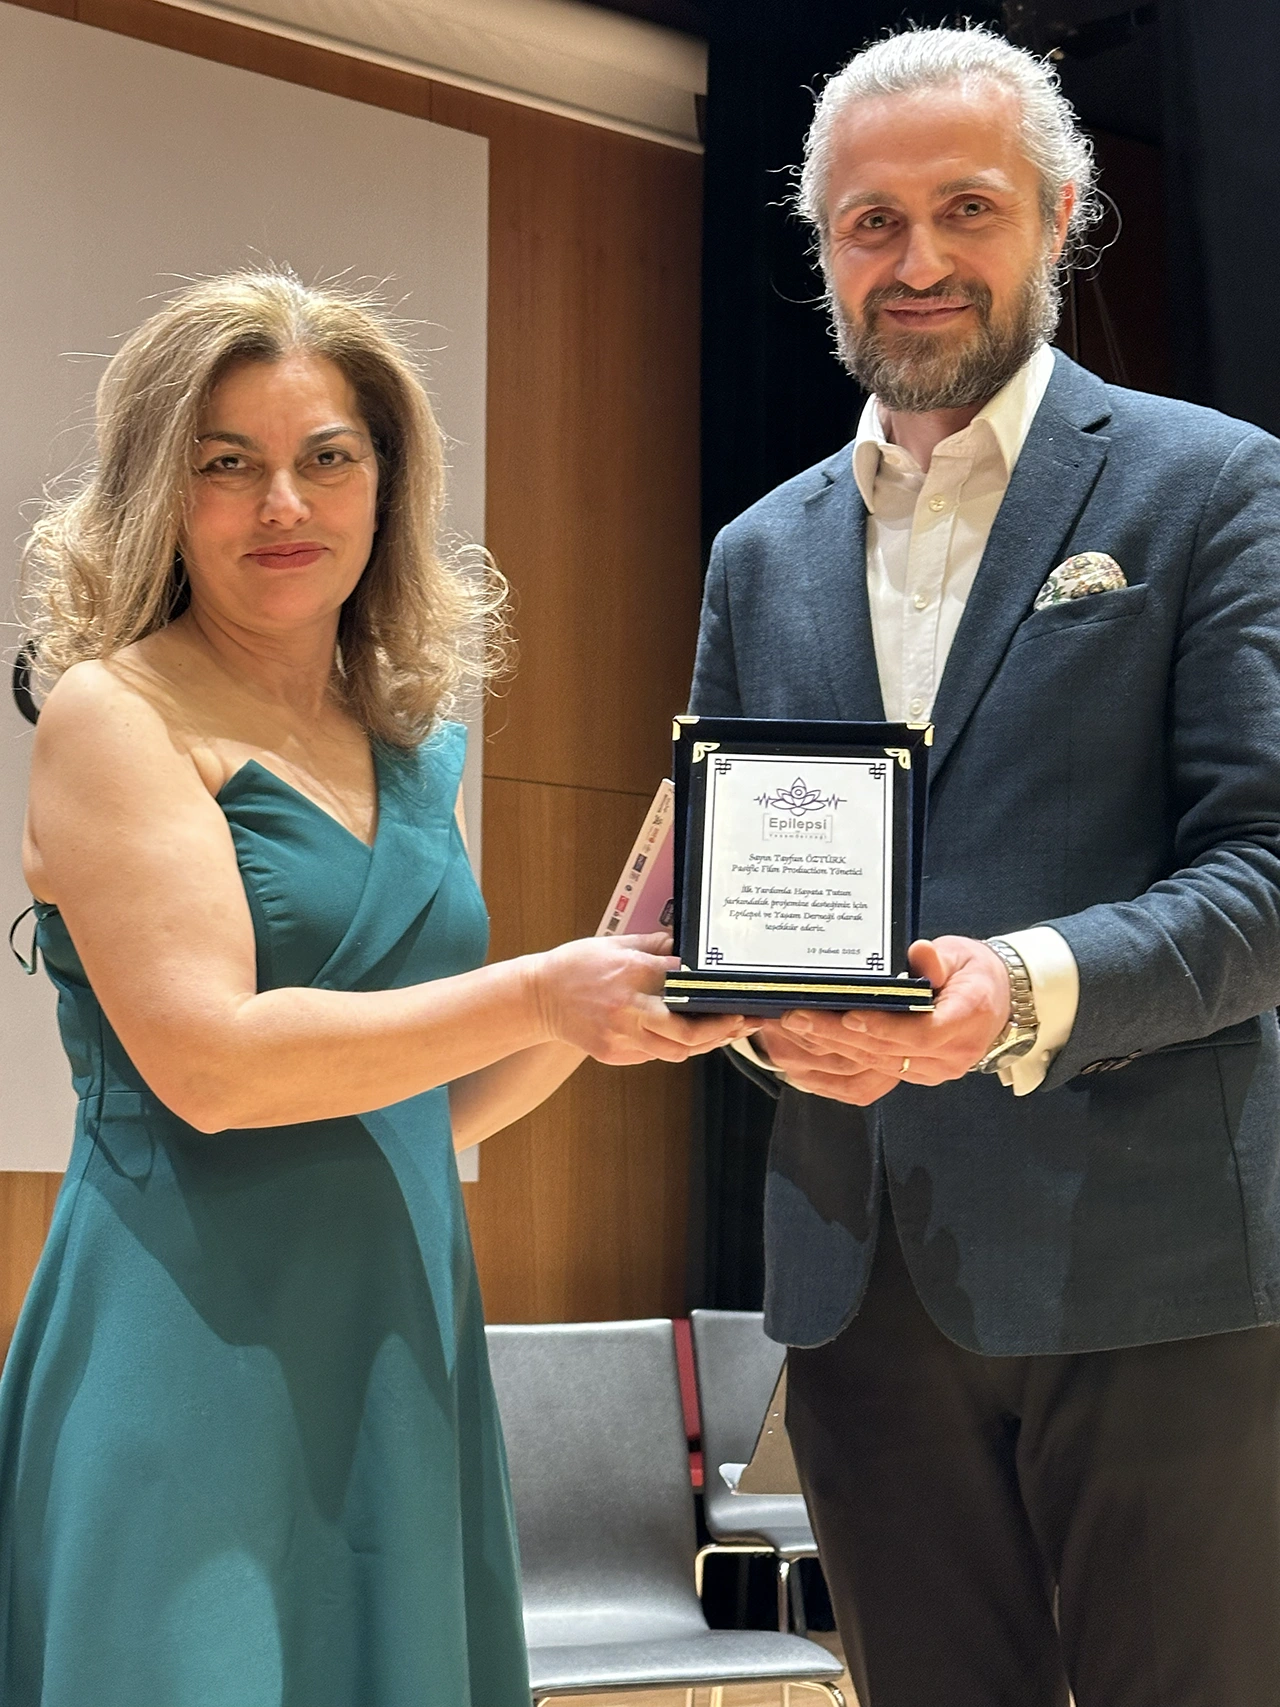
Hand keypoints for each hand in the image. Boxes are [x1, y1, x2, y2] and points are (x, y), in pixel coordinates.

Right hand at [532, 932, 756, 1064]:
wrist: (537, 997)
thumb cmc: (578, 965)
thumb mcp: (618, 944)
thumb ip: (657, 945)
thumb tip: (691, 947)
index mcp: (633, 973)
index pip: (686, 986)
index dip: (716, 993)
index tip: (737, 993)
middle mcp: (629, 1009)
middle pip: (687, 1032)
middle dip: (720, 1030)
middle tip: (741, 1022)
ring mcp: (620, 1036)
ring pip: (675, 1052)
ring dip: (703, 1044)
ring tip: (724, 1032)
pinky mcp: (613, 1054)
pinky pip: (653, 1055)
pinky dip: (674, 1046)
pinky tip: (691, 1037)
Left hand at [756, 936, 1010, 1104]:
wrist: (998, 1003)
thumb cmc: (974, 973)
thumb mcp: (961, 954)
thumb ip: (938, 958)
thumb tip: (920, 952)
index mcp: (968, 1018)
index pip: (924, 1031)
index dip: (884, 1027)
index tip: (850, 1016)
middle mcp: (951, 1053)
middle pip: (888, 1051)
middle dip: (838, 1035)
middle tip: (797, 1017)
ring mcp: (934, 1071)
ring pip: (875, 1067)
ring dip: (831, 1050)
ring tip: (793, 1030)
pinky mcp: (917, 1077)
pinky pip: (874, 1078)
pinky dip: (839, 1067)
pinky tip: (806, 1056)